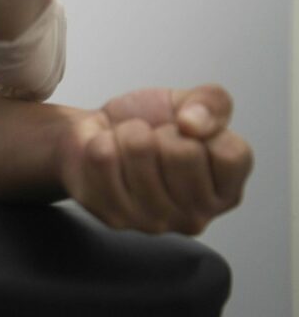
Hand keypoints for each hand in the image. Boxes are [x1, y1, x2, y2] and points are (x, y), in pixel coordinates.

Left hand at [63, 84, 252, 234]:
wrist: (93, 135)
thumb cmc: (146, 125)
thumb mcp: (188, 102)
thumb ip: (211, 102)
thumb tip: (194, 123)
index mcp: (225, 192)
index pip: (230, 155)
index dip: (200, 129)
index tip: (185, 134)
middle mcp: (194, 216)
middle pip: (183, 153)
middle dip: (160, 130)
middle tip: (151, 140)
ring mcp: (153, 222)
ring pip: (139, 149)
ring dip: (127, 133)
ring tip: (127, 147)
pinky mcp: (112, 215)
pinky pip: (103, 157)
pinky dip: (100, 140)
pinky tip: (107, 156)